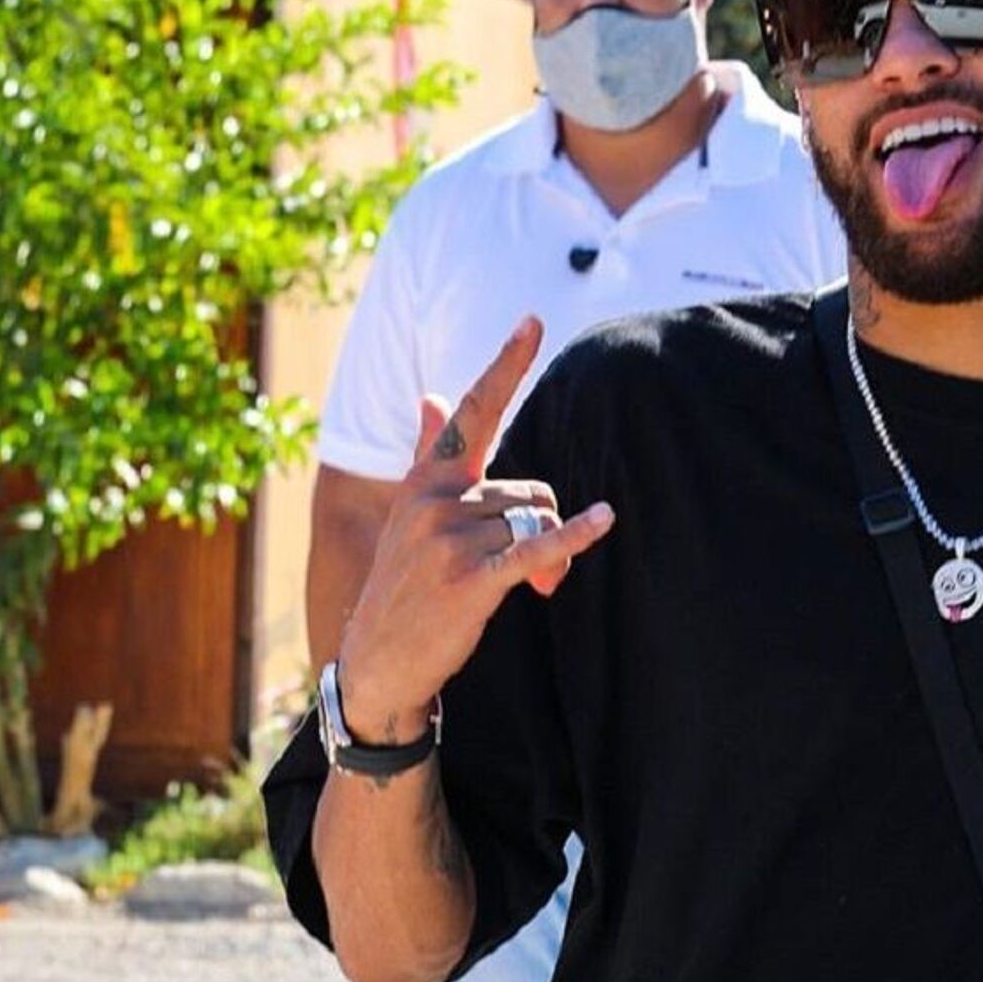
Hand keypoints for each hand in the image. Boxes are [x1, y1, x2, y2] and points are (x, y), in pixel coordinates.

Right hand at [335, 317, 613, 736]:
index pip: (472, 414)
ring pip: (535, 522)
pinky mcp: (470, 580)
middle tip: (533, 570)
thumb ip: (431, 456)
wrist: (379, 659)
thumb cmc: (405, 585)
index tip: (532, 322)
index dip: (504, 367)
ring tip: (533, 588)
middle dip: (541, 526)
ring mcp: (450, 540)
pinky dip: (572, 538)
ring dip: (549, 557)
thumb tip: (433, 396)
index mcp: (425, 482)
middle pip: (528, 490)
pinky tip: (603, 522)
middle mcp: (435, 502)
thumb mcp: (410, 515)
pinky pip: (534, 548)